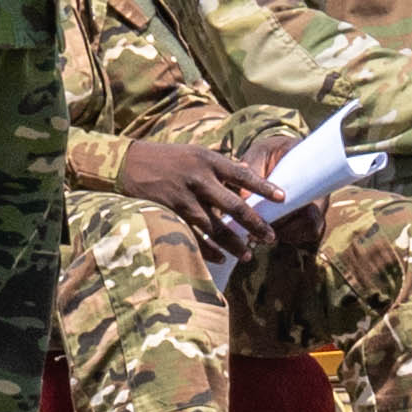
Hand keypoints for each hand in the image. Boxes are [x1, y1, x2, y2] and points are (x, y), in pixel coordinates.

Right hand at [116, 136, 281, 255]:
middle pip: (234, 206)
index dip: (264, 187)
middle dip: (255, 224)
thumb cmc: (169, 158)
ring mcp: (184, 198)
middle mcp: (199, 179)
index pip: (243, 175)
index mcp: (209, 161)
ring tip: (248, 254)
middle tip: (271, 237)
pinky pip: (192, 236)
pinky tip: (220, 258)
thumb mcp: (197, 154)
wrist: (128, 164)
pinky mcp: (169, 213)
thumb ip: (221, 165)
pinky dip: (207, 249)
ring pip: (215, 226)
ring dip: (233, 243)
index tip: (283, 198)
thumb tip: (246, 170)